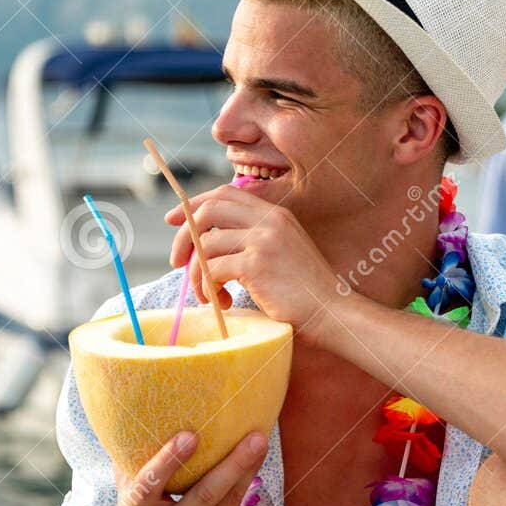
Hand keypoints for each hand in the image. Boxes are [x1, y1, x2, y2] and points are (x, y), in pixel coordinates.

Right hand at [108, 430, 267, 505]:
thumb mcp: (127, 501)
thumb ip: (133, 468)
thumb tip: (142, 422)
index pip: (151, 484)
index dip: (169, 459)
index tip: (189, 435)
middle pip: (205, 495)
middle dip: (234, 465)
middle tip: (255, 437)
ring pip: (228, 503)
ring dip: (248, 472)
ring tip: (259, 443)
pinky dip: (243, 488)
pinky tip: (252, 466)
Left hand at [166, 185, 347, 338]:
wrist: (332, 311)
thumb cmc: (306, 291)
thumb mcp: (284, 252)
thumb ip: (255, 239)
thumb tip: (209, 242)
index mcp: (276, 214)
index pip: (224, 194)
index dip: (194, 205)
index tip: (174, 220)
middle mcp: (269, 221)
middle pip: (208, 211)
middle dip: (184, 236)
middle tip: (176, 262)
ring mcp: (263, 240)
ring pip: (206, 245)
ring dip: (197, 274)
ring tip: (209, 295)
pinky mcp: (255, 264)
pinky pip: (212, 269)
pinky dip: (208, 288)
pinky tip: (224, 302)